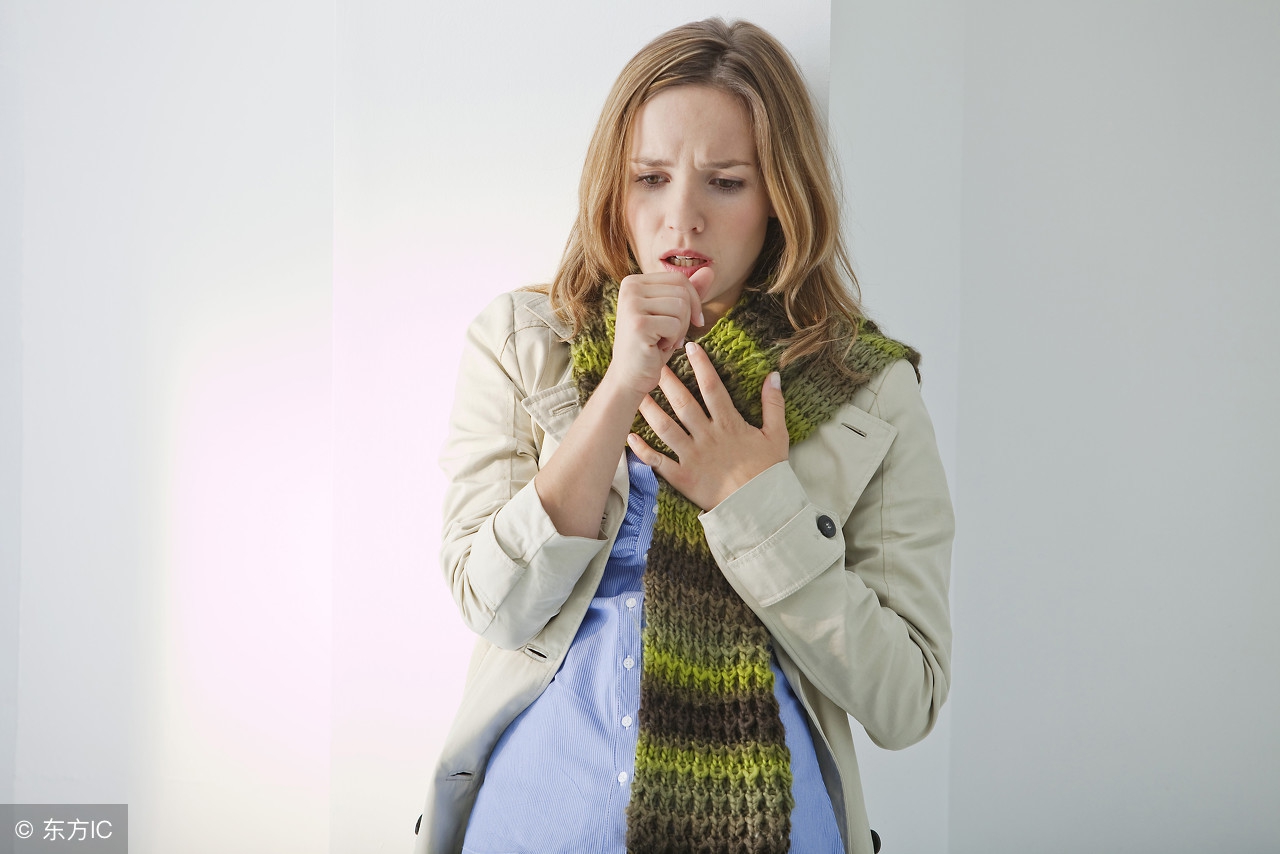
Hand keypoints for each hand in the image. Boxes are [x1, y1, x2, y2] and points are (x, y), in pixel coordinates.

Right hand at [603, 268, 709, 398]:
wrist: (630, 376)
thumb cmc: (652, 345)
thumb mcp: (672, 315)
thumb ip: (688, 292)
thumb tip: (709, 271)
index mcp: (633, 281)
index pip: (679, 279)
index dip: (692, 301)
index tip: (684, 323)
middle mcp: (629, 287)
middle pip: (682, 291)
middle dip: (685, 318)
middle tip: (668, 335)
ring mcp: (631, 304)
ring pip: (681, 306)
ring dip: (679, 329)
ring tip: (662, 340)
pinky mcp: (638, 323)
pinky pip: (675, 324)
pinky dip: (672, 340)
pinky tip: (657, 347)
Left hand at [627, 340, 788, 510]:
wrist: (759, 507)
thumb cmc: (769, 471)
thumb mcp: (777, 435)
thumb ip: (774, 404)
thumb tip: (774, 375)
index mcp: (729, 424)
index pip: (712, 387)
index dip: (701, 366)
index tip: (689, 347)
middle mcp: (707, 436)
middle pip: (683, 403)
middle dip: (667, 381)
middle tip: (653, 362)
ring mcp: (693, 456)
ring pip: (666, 428)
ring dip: (649, 409)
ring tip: (636, 393)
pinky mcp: (683, 477)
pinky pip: (659, 461)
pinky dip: (643, 450)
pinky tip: (630, 436)